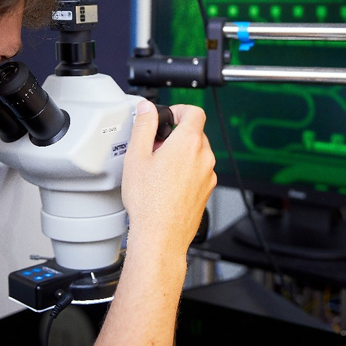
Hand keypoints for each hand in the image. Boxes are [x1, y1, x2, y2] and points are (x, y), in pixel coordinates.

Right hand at [122, 101, 216, 253]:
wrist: (161, 236)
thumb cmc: (149, 202)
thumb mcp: (137, 156)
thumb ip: (143, 126)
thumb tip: (147, 108)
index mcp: (188, 143)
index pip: (195, 111)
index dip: (179, 109)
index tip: (167, 118)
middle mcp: (204, 157)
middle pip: (195, 132)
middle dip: (176, 135)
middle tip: (155, 147)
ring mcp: (208, 175)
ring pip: (197, 153)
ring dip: (181, 154)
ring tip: (159, 168)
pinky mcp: (207, 191)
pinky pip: (199, 172)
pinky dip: (187, 171)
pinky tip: (167, 184)